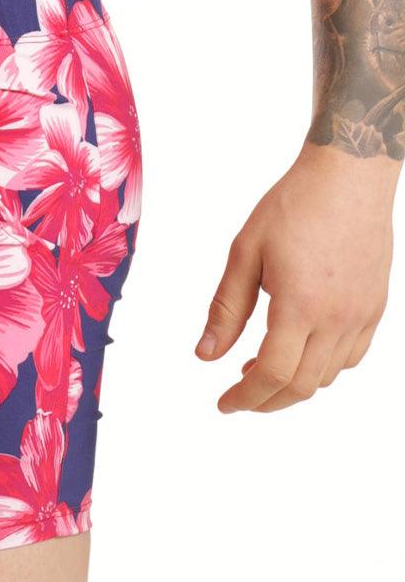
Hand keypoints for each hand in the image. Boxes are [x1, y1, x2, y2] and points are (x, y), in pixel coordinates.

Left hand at [196, 142, 397, 412]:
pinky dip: (322, 368)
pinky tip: (298, 351)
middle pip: (301, 385)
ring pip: (327, 376)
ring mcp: (362, 314)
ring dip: (292, 384)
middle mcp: (337, 317)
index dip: (245, 396)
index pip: (272, 373)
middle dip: (265, 400)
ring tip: (258, 367)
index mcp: (300, 305)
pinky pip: (350, 357)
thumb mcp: (245, 254)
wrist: (348, 178)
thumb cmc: (292, 208)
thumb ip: (226, 309)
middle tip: (238, 396)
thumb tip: (206, 355)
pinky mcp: (375, 307)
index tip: (224, 403)